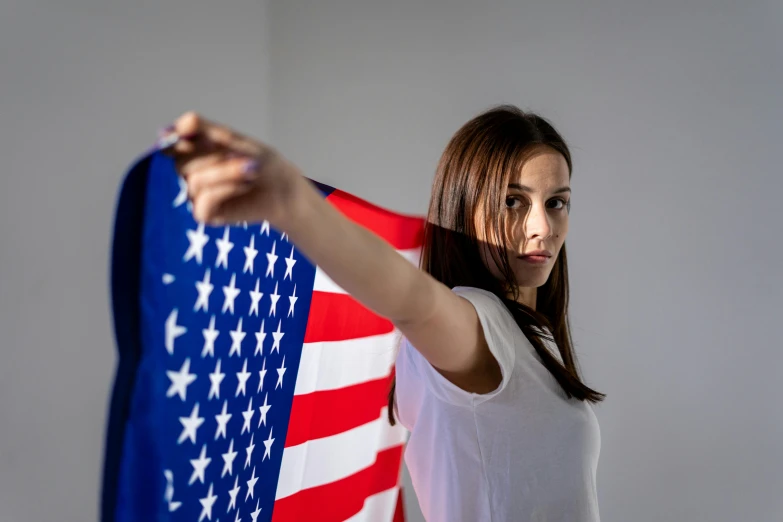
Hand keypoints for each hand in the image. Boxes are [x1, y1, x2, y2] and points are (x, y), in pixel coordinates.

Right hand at [163, 111, 304, 228]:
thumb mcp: (235, 140)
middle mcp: (191, 173)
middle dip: (212, 156)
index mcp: (195, 153)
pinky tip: (244, 187)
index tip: (194, 134)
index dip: (178, 139)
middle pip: (181, 162)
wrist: (285, 190)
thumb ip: (207, 130)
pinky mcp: (205, 214)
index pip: (172, 143)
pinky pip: (203, 200)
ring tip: (250, 170)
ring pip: (195, 181)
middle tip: (240, 155)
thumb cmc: (262, 164)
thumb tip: (182, 123)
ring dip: (226, 172)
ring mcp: (196, 195)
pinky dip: (226, 190)